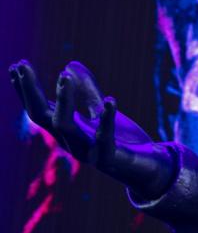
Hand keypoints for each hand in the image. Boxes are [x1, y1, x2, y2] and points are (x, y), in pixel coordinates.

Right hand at [9, 60, 175, 198]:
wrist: (147, 168)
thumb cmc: (121, 140)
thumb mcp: (102, 111)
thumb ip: (87, 91)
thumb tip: (68, 64)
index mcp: (67, 130)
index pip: (39, 108)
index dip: (26, 89)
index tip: (16, 65)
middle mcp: (70, 141)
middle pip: (41, 116)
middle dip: (30, 91)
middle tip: (23, 66)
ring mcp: (87, 150)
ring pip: (65, 126)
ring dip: (63, 100)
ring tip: (64, 77)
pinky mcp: (108, 158)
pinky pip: (104, 138)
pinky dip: (107, 118)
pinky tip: (111, 100)